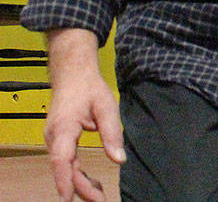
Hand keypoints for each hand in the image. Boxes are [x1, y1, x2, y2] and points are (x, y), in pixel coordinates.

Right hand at [44, 29, 124, 201]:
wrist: (72, 74)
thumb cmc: (89, 89)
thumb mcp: (106, 107)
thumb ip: (111, 134)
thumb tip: (119, 160)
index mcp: (63, 129)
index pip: (61, 160)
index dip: (64, 181)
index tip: (66, 199)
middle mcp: (54, 138)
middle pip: (64, 169)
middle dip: (79, 188)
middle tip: (100, 201)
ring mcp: (54, 140)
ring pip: (64, 168)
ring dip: (79, 184)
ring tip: (99, 196)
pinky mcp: (58, 141)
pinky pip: (65, 162)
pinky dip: (77, 174)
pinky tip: (92, 184)